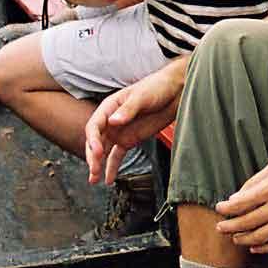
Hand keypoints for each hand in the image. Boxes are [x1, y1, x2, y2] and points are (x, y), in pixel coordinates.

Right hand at [84, 57, 187, 183]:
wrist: (175, 92)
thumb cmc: (157, 88)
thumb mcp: (142, 97)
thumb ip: (128, 110)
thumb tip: (113, 121)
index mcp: (109, 107)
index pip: (94, 125)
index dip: (93, 140)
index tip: (98, 152)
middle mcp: (111, 120)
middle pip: (96, 141)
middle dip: (93, 156)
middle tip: (94, 171)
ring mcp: (119, 131)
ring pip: (103, 151)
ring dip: (98, 165)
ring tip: (94, 180)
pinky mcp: (130, 140)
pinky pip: (117, 155)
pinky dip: (112, 167)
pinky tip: (109, 180)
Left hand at [214, 147, 267, 251]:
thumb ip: (256, 181)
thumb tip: (238, 196)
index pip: (240, 204)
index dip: (226, 209)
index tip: (220, 209)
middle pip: (246, 223)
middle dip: (229, 227)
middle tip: (220, 227)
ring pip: (260, 237)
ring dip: (243, 239)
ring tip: (235, 237)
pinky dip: (264, 248)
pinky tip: (255, 247)